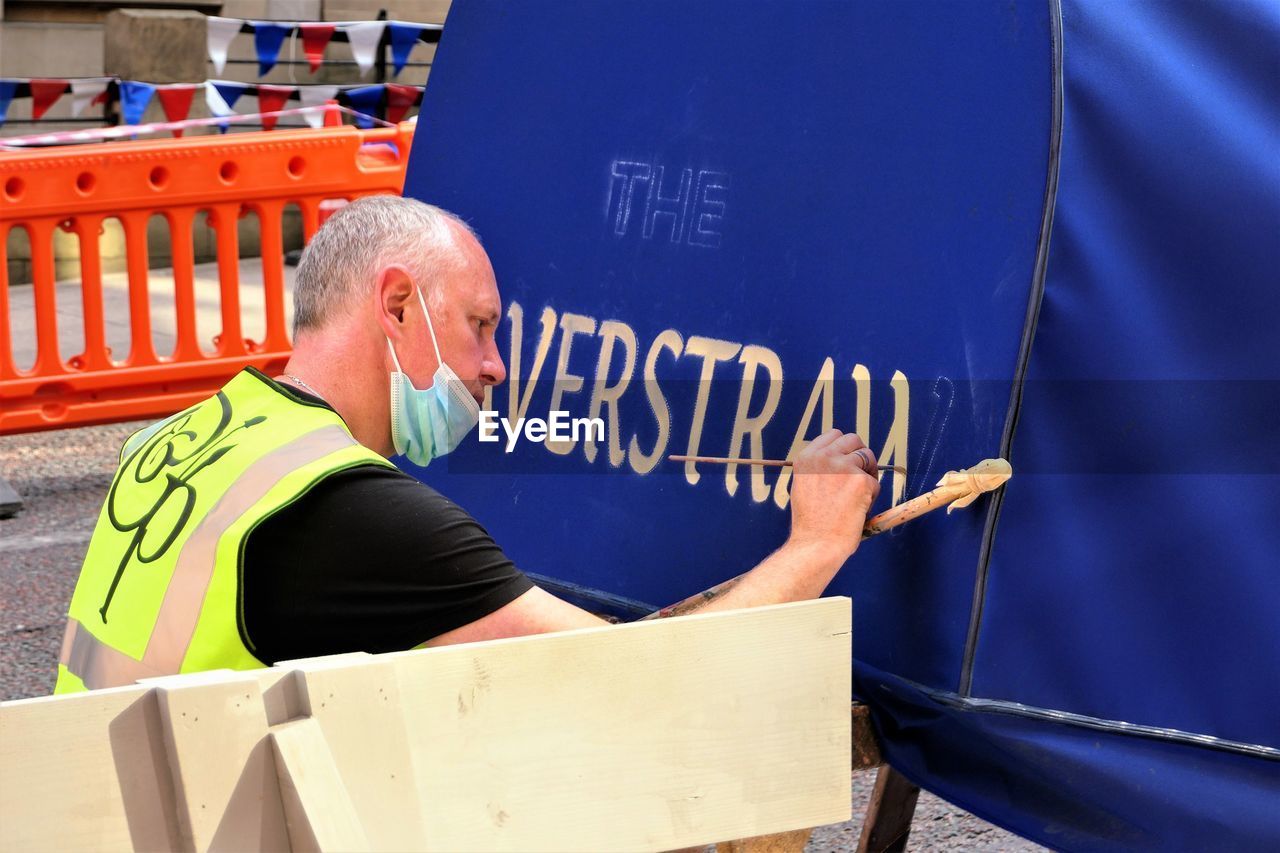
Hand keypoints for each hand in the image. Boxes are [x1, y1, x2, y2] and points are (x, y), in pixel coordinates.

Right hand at [787, 429, 880, 561]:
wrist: (816, 544)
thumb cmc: (811, 523)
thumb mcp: (804, 486)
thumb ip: (819, 468)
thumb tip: (843, 458)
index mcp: (806, 458)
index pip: (833, 436)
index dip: (843, 449)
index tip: (846, 462)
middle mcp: (824, 457)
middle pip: (853, 440)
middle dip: (859, 455)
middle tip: (858, 477)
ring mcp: (844, 467)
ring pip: (868, 457)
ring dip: (867, 473)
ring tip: (857, 496)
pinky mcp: (862, 481)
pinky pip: (875, 482)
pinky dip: (871, 496)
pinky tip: (857, 510)